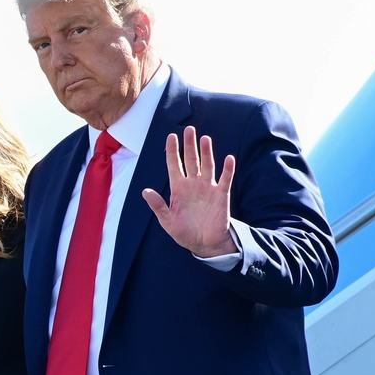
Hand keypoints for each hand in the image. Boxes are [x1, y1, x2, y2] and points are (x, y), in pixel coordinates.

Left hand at [142, 126, 236, 257]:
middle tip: (189, 130)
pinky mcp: (220, 195)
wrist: (204, 244)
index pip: (174, 164)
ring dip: (207, 152)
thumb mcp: (167, 220)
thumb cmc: (184, 233)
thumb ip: (158, 205)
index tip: (171, 136)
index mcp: (178, 188)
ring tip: (205, 139)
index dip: (172, 150)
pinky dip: (227, 169)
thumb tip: (145, 191)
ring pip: (207, 165)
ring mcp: (207, 188)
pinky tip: (229, 158)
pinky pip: (225, 179)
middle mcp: (193, 184)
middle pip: (191, 160)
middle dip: (190, 145)